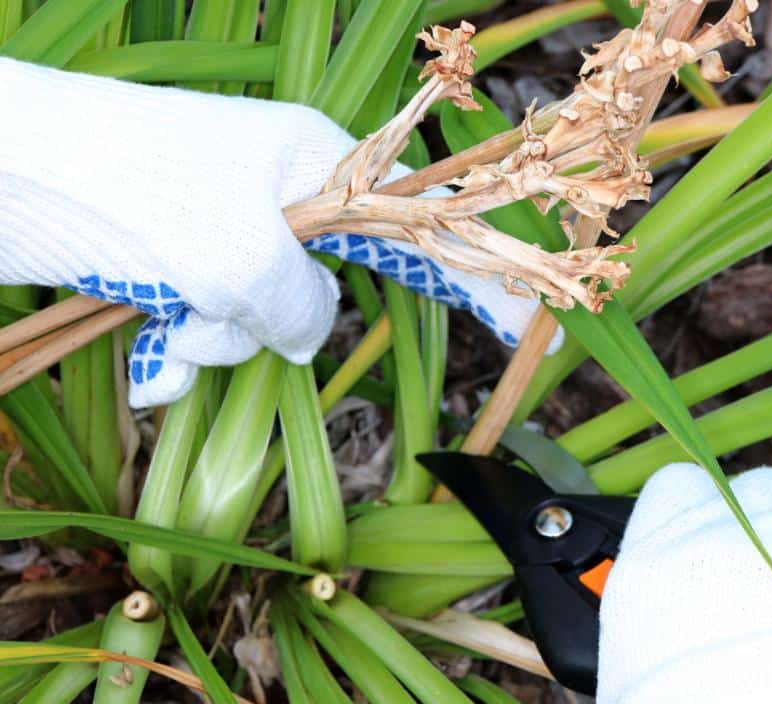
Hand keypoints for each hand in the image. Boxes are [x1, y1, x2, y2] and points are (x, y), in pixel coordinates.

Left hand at [0, 57, 553, 406]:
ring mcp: (220, 227)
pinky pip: (208, 328)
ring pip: (260, 321)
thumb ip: (304, 306)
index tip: (522, 322)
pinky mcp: (170, 260)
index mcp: (317, 161)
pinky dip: (180, 350)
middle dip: (276, 324)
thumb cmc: (130, 190)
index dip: (474, 275)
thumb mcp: (244, 257)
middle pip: (328, 289)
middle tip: (224, 311)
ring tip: (166, 320)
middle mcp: (276, 193)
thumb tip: (307, 336)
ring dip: (215, 342)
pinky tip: (145, 355)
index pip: (418, 222)